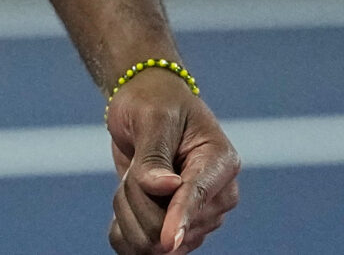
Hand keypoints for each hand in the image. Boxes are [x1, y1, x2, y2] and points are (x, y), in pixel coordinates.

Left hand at [107, 73, 240, 253]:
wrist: (147, 109)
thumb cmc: (154, 103)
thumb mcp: (152, 116)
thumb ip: (155, 154)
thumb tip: (166, 188)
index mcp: (221, 161)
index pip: (197, 196)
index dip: (180, 218)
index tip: (167, 243)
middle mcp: (216, 197)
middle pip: (165, 224)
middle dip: (136, 196)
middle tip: (136, 163)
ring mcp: (197, 219)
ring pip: (149, 240)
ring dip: (127, 209)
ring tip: (135, 175)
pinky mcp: (175, 232)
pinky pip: (138, 250)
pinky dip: (122, 229)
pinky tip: (125, 203)